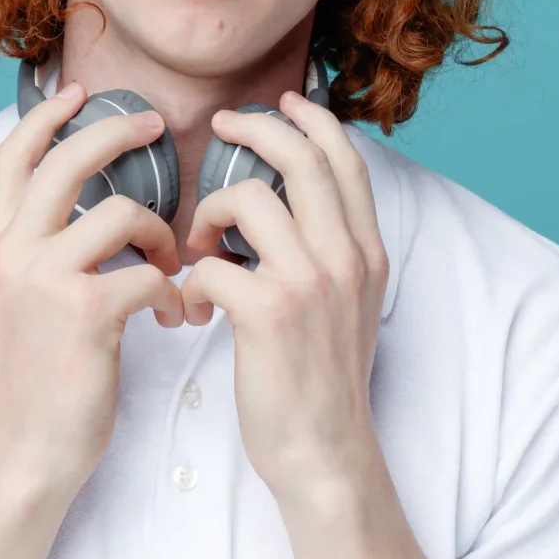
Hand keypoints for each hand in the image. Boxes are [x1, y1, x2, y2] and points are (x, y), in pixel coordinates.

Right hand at [0, 80, 185, 493]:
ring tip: (173, 267)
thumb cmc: (36, 381)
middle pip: (64, 160)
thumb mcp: (12, 303)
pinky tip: (169, 316)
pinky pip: (147, 272)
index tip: (81, 93)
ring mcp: (41, 280)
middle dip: (116, 132)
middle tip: (157, 125)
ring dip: (159, 234)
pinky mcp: (82, 312)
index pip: (10, 157)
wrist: (28, 450)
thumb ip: (33, 249)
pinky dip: (170, 290)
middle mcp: (6, 253)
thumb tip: (76, 204)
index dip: (46, 117)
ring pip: (118, 212)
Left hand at [179, 92, 388, 500]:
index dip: (311, 121)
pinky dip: (190, 281)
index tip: (281, 104)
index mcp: (368, 253)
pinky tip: (191, 311)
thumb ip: (329, 255)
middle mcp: (347, 258)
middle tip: (221, 126)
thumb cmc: (321, 385)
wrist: (324, 454)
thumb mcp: (347, 309)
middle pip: (301, 156)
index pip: (346, 159)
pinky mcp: (269, 313)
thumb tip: (290, 211)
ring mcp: (311, 282)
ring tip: (197, 250)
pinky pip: (212, 263)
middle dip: (256, 127)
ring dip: (209, 213)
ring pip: (250, 197)